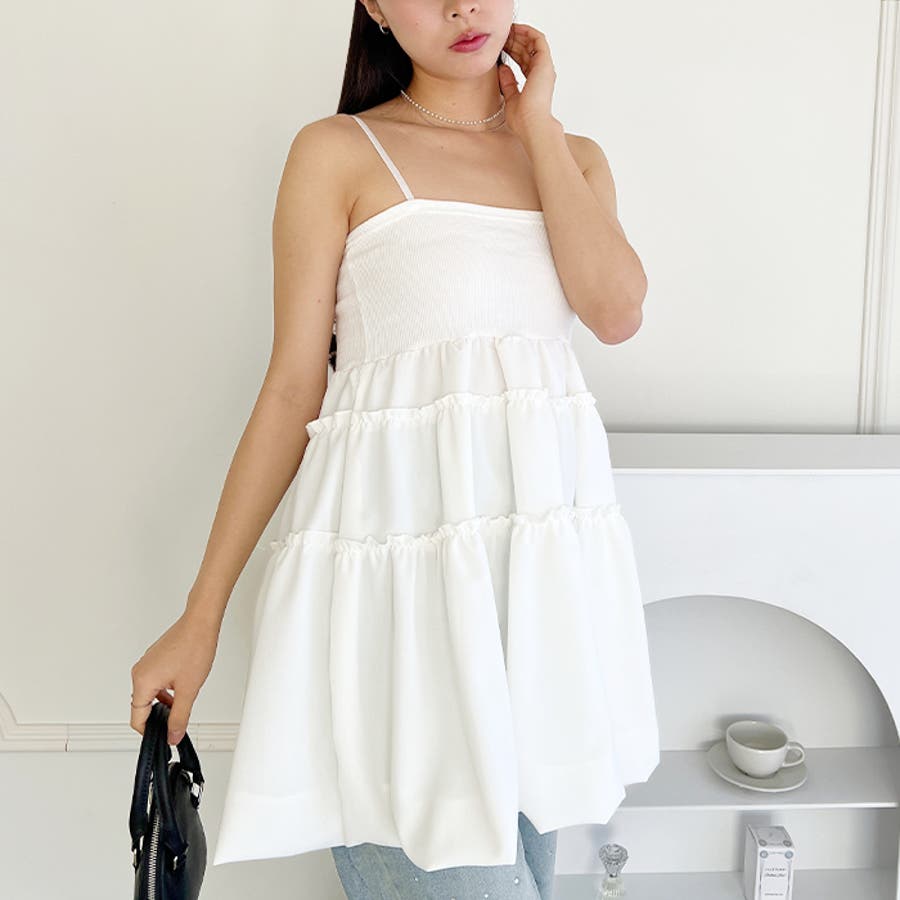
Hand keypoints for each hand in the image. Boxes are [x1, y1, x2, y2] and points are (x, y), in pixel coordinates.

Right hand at [130, 609, 219, 744]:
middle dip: (158, 717)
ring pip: (150, 693)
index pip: (137, 718)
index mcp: (142, 681)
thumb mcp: (188, 690)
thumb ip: (179, 717)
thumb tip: (173, 735)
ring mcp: (147, 663)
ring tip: (183, 703)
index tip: (163, 736)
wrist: (201, 623)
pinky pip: (154, 681)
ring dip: (163, 703)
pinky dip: (165, 690)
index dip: (150, 732)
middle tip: (176, 722)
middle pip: (142, 706)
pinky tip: (181, 690)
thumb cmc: (194, 647)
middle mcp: (140, 671)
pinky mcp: (155, 658)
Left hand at [498, 23, 559, 141]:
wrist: (532, 125)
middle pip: (528, 51)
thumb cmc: (523, 120)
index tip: (501, 46)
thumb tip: (503, 68)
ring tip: (507, 29)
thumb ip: (508, 83)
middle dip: (515, 41)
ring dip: (520, 34)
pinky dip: (528, 32)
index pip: (524, 62)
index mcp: (535, 83)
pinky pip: (538, 39)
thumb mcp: (510, 98)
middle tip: (501, 35)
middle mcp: (542, 74)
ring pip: (533, 43)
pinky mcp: (545, 63)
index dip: (513, 52)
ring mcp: (544, 68)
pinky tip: (516, 28)